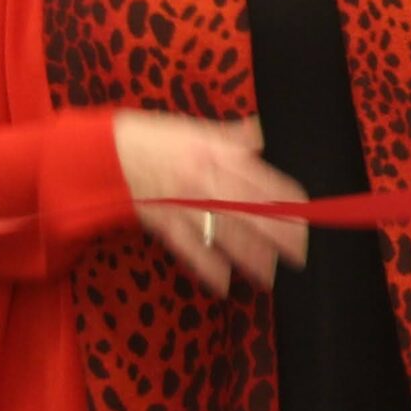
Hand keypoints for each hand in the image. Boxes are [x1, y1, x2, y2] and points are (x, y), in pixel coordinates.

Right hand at [113, 111, 309, 297]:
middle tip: (298, 252)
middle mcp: (204, 178)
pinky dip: (206, 266)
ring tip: (268, 274)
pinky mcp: (163, 222)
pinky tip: (223, 283)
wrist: (106, 151)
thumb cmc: (152, 137)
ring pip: (223, 232)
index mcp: (216, 153)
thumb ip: (229, 136)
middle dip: (276, 232)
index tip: (304, 214)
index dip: (285, 198)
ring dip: (248, 255)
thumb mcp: (195, 127)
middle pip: (249, 208)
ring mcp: (184, 202)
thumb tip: (258, 134)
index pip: (260, 178)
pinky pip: (188, 247)